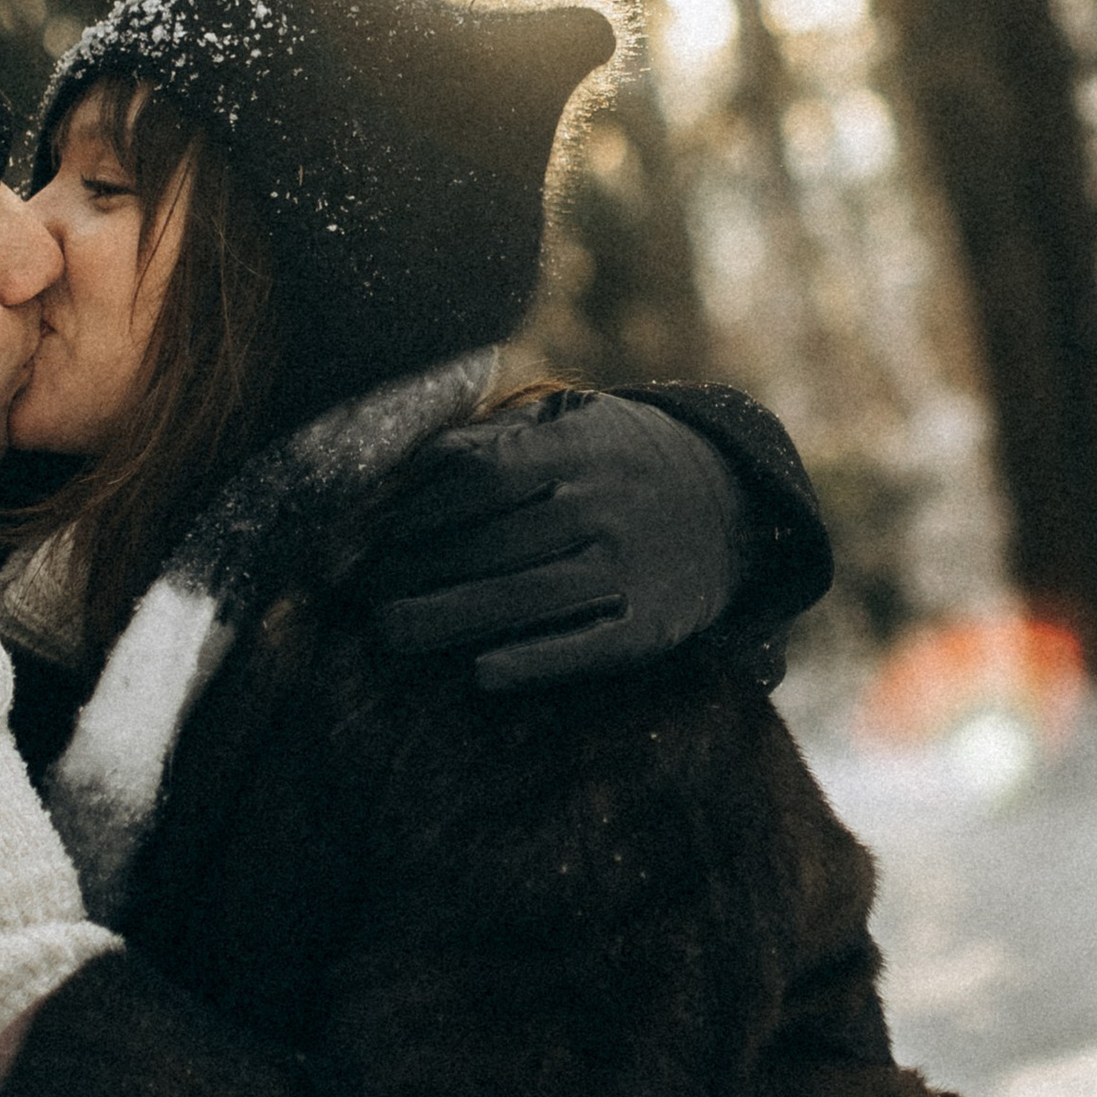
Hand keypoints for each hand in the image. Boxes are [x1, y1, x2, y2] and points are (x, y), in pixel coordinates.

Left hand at [364, 393, 755, 692]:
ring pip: (529, 598)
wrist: (735, 506)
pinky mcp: (652, 626)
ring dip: (451, 619)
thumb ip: (500, 438)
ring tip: (389, 632)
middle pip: (496, 543)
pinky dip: (536, 662)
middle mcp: (608, 505)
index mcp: (583, 447)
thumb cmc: (622, 461)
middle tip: (361, 593)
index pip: (487, 475)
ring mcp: (632, 568)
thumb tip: (414, 468)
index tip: (378, 535)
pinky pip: (587, 648)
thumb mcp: (577, 423)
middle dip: (418, 570)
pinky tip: (481, 673)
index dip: (425, 509)